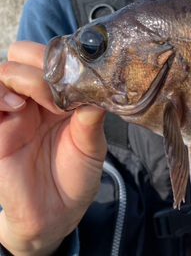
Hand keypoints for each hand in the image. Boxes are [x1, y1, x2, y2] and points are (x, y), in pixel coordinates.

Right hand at [0, 41, 106, 255]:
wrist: (56, 214)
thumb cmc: (75, 177)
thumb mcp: (91, 146)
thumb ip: (91, 118)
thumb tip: (99, 90)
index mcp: (59, 98)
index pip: (50, 59)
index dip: (60, 58)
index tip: (76, 73)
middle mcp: (33, 101)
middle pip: (21, 57)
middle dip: (38, 62)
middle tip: (55, 85)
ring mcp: (11, 115)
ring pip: (3, 73)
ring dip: (21, 77)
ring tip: (38, 99)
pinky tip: (16, 107)